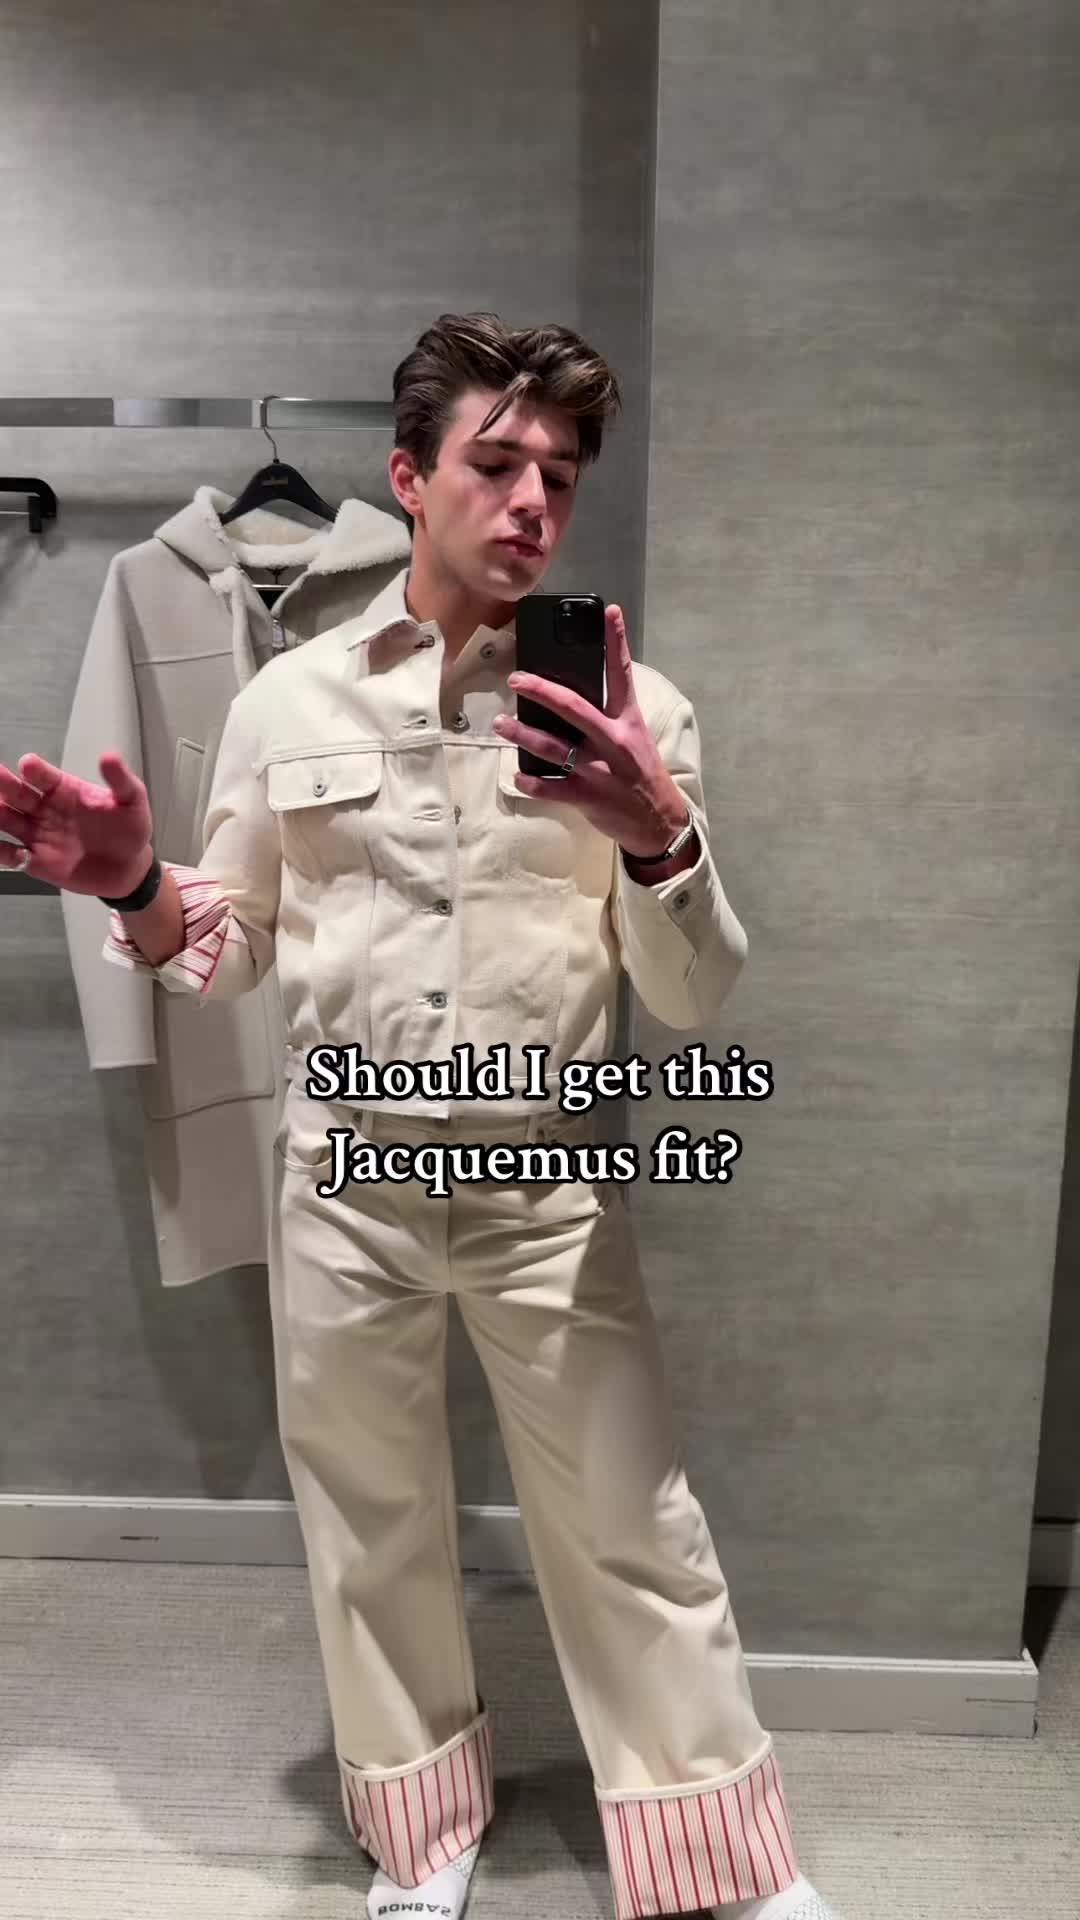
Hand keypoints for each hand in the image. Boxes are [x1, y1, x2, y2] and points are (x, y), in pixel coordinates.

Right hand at [0, 751, 154, 895]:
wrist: (129, 867)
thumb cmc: (129, 829)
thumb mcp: (132, 801)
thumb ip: (120, 781)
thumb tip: (110, 756)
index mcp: (64, 790)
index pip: (44, 777)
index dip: (36, 771)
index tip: (28, 765)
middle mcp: (45, 809)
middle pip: (18, 795)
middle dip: (4, 785)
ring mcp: (38, 834)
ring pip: (8, 821)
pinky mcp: (36, 861)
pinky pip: (10, 855)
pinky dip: (2, 852)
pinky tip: (3, 849)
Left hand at [493, 604, 690, 858]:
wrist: (658, 822)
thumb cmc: (642, 775)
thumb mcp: (634, 739)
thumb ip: (608, 717)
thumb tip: (571, 699)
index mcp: (628, 722)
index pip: (622, 675)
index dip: (616, 641)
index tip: (609, 612)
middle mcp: (613, 742)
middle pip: (573, 707)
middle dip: (541, 690)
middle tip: (516, 679)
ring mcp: (599, 770)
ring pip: (553, 747)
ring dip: (522, 734)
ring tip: (500, 724)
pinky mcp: (587, 796)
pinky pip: (550, 787)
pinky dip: (531, 783)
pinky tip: (517, 776)